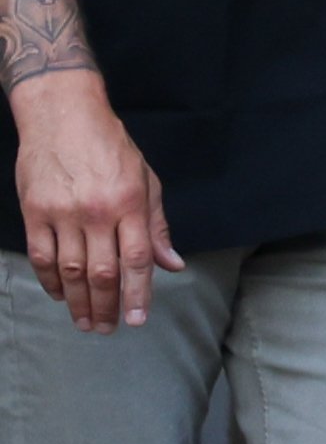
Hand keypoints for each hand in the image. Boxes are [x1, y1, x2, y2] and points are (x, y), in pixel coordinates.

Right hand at [12, 71, 181, 329]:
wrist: (63, 114)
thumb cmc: (110, 147)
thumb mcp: (146, 181)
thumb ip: (156, 227)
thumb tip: (172, 265)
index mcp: (130, 204)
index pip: (136, 260)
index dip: (138, 295)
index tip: (136, 320)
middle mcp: (96, 211)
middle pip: (102, 272)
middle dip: (106, 307)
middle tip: (107, 329)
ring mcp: (63, 212)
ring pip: (71, 270)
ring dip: (78, 302)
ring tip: (84, 321)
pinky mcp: (35, 210)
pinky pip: (43, 256)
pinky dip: (50, 280)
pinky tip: (59, 294)